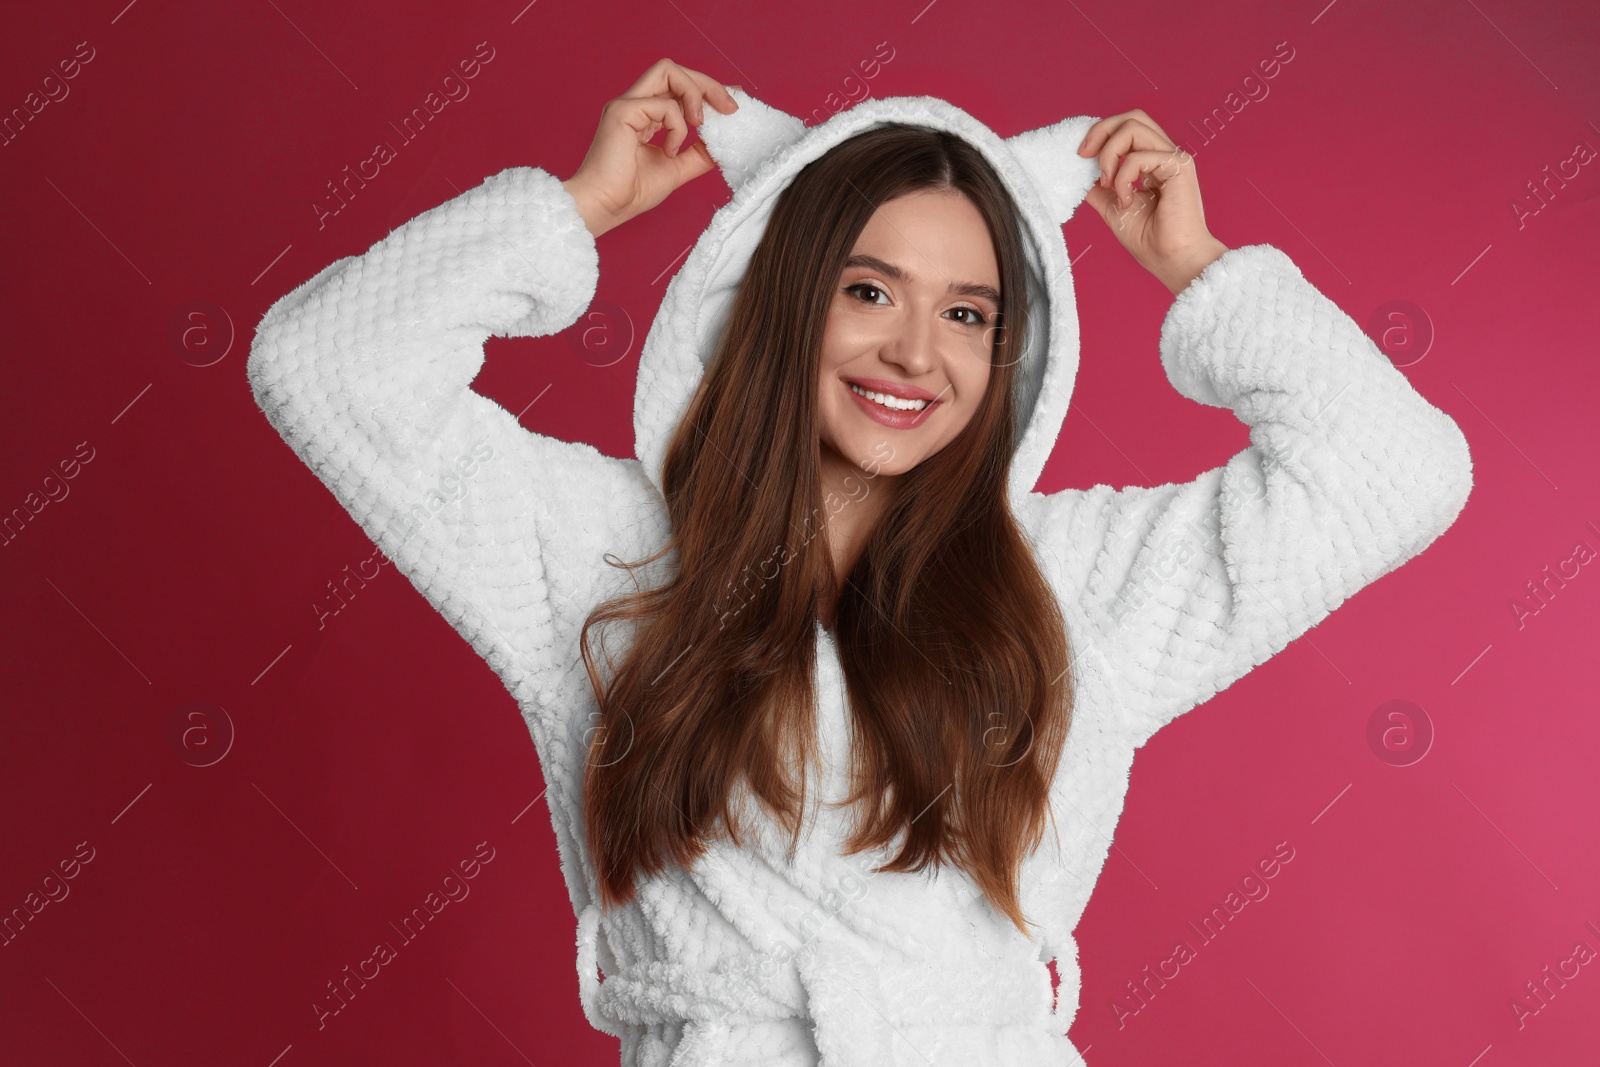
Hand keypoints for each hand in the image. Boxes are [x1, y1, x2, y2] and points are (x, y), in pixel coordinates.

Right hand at [561, 58, 739, 237]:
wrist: (605, 207)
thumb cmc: (630, 192)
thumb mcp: (676, 168)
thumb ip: (698, 153)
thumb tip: (722, 144)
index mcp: (644, 115)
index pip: (677, 86)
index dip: (707, 88)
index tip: (733, 101)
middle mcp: (634, 104)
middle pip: (674, 70)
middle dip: (708, 83)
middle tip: (730, 107)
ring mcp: (626, 104)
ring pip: (668, 71)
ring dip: (695, 94)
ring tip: (701, 124)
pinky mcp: (622, 112)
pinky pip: (665, 105)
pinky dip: (677, 127)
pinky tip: (671, 151)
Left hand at [1076, 109, 1227, 294]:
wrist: (1172, 261)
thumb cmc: (1150, 241)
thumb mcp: (1112, 207)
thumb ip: (1099, 187)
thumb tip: (1079, 171)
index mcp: (1153, 163)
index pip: (1127, 129)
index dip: (1101, 133)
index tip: (1081, 156)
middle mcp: (1165, 155)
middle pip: (1132, 117)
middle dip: (1101, 130)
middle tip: (1084, 156)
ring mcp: (1174, 158)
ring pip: (1133, 127)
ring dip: (1109, 153)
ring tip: (1106, 183)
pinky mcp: (1179, 166)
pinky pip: (1139, 157)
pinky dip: (1122, 177)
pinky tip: (1125, 201)